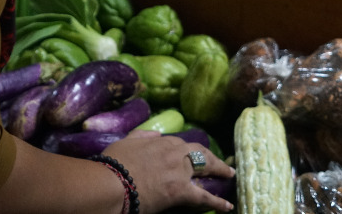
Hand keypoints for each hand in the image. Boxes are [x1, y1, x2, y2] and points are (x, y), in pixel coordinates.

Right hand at [104, 130, 234, 212]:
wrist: (112, 183)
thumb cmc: (114, 164)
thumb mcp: (126, 142)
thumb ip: (141, 136)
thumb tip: (155, 134)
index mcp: (162, 141)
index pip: (181, 144)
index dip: (189, 151)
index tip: (192, 154)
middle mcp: (176, 153)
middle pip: (200, 152)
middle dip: (212, 158)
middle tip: (221, 163)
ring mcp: (181, 172)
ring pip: (206, 168)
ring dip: (220, 171)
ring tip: (229, 175)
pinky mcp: (182, 191)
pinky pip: (205, 197)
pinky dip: (218, 202)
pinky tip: (228, 206)